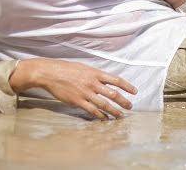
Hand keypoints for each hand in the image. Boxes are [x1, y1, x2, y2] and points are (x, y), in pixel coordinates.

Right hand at [11, 59, 137, 119]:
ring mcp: (85, 93)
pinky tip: (105, 118)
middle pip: (113, 94)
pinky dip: (100, 115)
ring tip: (120, 115)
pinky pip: (92, 110)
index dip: (127, 86)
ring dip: (114, 111)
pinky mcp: (78, 101)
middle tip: (130, 106)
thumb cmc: (67, 69)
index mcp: (95, 73)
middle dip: (123, 101)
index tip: (134, 91)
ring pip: (104, 104)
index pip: (116, 80)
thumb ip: (95, 75)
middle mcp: (92, 83)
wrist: (51, 73)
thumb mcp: (84, 68)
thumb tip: (106, 81)